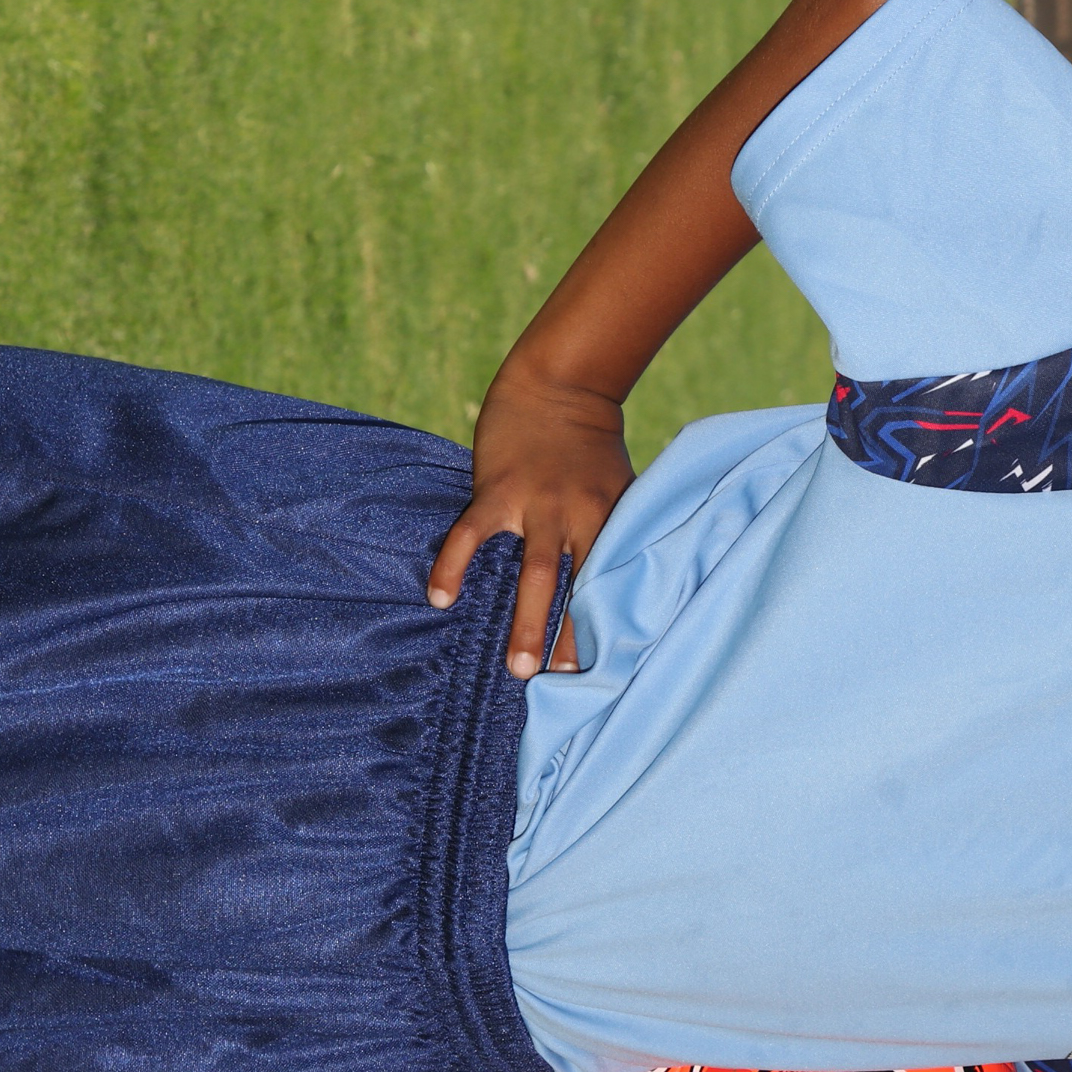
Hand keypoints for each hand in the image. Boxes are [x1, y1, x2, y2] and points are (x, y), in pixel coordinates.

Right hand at [429, 375, 636, 677]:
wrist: (561, 385)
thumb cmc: (594, 447)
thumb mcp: (622, 487)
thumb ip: (621, 532)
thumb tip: (633, 587)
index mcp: (612, 519)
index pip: (615, 582)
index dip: (613, 625)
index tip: (615, 670)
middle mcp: (579, 515)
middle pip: (580, 587)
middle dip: (574, 638)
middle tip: (570, 686)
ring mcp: (536, 502)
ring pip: (534, 572)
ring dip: (526, 622)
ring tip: (518, 669)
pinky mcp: (496, 488)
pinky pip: (470, 535)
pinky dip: (453, 567)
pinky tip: (438, 600)